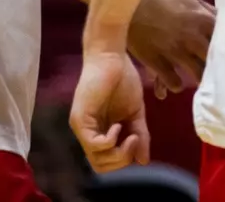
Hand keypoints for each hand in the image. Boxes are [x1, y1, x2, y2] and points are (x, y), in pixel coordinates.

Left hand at [70, 50, 150, 172]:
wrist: (112, 58)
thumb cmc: (123, 80)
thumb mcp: (136, 112)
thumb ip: (140, 135)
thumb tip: (144, 161)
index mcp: (100, 133)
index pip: (107, 162)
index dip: (125, 158)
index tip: (138, 140)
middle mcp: (88, 134)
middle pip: (102, 166)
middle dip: (123, 160)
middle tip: (135, 140)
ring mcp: (82, 128)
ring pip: (97, 159)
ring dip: (119, 153)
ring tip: (130, 135)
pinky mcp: (80, 120)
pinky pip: (94, 144)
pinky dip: (110, 141)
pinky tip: (119, 127)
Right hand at [128, 0, 214, 94]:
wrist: (131, 2)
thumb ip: (208, 11)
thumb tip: (223, 21)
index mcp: (205, 20)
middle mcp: (194, 38)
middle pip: (215, 59)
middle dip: (218, 67)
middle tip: (220, 73)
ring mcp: (176, 52)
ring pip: (198, 75)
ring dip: (200, 79)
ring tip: (201, 81)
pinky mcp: (157, 62)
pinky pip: (173, 82)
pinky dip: (176, 85)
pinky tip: (177, 83)